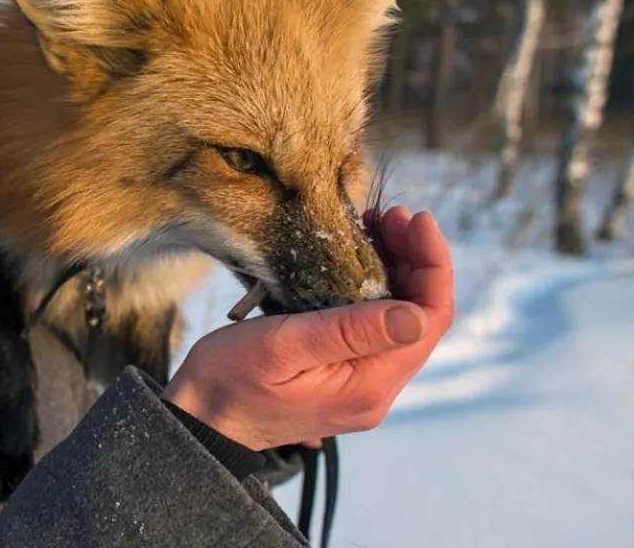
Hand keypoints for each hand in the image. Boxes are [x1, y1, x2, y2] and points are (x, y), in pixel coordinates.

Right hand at [162, 206, 453, 450]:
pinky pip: (375, 327)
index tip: (416, 219)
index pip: (430, 320)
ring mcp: (361, 385)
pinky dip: (374, 288)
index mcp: (368, 385)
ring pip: (399, 319)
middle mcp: (375, 390)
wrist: (200, 419)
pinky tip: (357, 260)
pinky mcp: (343, 376)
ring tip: (376, 228)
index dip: (433, 265)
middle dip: (415, 260)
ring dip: (397, 271)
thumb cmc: (230, 379)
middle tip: (389, 215)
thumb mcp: (284, 346)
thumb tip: (415, 315)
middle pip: (420, 317)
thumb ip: (349, 332)